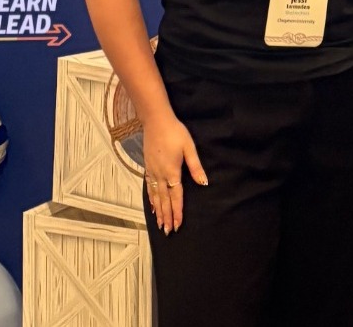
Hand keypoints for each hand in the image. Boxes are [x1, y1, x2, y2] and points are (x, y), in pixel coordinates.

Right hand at [141, 113, 207, 234]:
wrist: (155, 121)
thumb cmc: (175, 132)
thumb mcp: (189, 148)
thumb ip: (196, 167)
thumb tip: (204, 183)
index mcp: (172, 171)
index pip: (176, 196)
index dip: (177, 211)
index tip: (178, 224)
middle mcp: (160, 175)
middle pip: (164, 200)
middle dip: (167, 216)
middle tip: (168, 231)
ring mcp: (152, 171)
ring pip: (155, 196)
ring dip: (158, 211)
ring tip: (160, 224)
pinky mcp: (148, 166)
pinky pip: (149, 187)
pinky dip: (151, 199)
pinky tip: (152, 205)